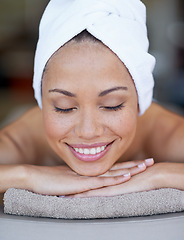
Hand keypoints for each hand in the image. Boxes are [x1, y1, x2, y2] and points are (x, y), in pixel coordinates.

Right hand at [24, 158, 152, 195]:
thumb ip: (80, 181)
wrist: (34, 177)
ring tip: (145, 167)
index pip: (112, 167)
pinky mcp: (80, 183)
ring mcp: (86, 176)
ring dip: (129, 170)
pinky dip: (114, 179)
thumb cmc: (49, 180)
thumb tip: (89, 185)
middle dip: (134, 166)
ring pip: (112, 172)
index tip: (139, 164)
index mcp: (89, 171)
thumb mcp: (69, 180)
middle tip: (150, 162)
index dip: (126, 166)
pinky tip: (126, 178)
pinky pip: (101, 181)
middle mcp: (90, 171)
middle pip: (117, 168)